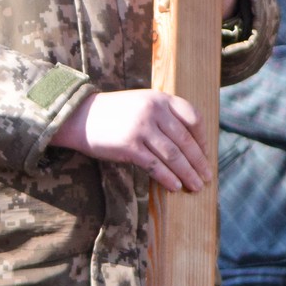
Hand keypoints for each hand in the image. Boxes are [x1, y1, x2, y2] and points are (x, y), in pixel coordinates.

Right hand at [51, 88, 209, 191]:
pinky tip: (175, 186)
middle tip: (206, 177)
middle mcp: (154, 111)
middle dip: (198, 162)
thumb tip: (188, 143)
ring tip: (195, 186)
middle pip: (185, 141)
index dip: (202, 139)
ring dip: (187, 173)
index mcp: (160, 99)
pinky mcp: (129, 145)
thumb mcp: (141, 103)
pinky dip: (167, 178)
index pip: (193, 118)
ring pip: (173, 155)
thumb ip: (163, 115)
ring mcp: (141, 128)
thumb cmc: (112, 114)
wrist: (79, 117)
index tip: (205, 154)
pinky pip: (155, 165)